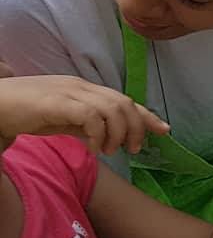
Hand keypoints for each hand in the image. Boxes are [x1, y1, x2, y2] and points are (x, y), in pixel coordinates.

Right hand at [0, 74, 166, 154]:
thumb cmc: (25, 113)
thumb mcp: (63, 120)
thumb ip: (86, 125)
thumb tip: (107, 138)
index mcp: (83, 89)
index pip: (123, 99)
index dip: (146, 115)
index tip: (164, 131)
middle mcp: (80, 87)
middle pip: (124, 103)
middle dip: (136, 128)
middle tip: (131, 150)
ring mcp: (68, 92)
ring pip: (113, 109)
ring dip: (118, 134)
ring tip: (110, 150)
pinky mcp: (56, 102)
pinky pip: (91, 116)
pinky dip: (99, 134)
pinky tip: (93, 148)